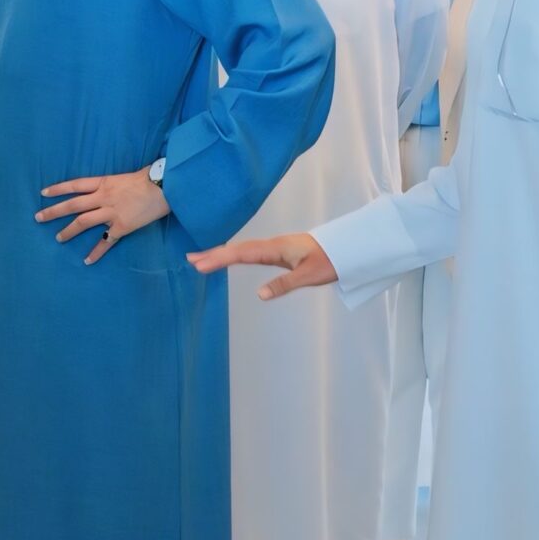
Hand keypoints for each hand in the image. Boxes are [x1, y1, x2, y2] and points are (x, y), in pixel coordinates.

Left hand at [37, 169, 168, 264]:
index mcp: (103, 183)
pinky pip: (106, 241)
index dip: (58, 189)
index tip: (43, 193)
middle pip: (73, 205)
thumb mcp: (124, 176)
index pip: (74, 185)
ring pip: (83, 222)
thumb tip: (104, 188)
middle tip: (38, 218)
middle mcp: (103, 197)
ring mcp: (111, 212)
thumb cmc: (149, 177)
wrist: (165, 187)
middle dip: (54, 211)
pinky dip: (96, 252)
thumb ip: (110, 184)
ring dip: (68, 231)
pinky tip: (87, 260)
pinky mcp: (122, 226)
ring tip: (58, 238)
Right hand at [186, 233, 336, 298]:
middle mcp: (272, 245)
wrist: (348, 247)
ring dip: (222, 253)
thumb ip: (284, 284)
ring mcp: (275, 247)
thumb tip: (259, 295)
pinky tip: (229, 257)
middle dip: (214, 254)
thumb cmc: (331, 261)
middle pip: (238, 249)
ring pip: (243, 249)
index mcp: (276, 248)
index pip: (242, 253)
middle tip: (190, 259)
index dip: (220, 259)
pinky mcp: (278, 250)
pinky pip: (250, 251)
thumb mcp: (309, 276)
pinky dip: (235, 254)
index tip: (200, 264)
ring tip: (200, 258)